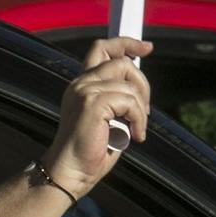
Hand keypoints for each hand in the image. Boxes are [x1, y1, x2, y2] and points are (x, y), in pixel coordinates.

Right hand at [40, 36, 152, 196]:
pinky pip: (129, 102)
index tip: (146, 48)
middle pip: (123, 63)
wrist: (70, 173)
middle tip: (144, 112)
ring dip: (141, 110)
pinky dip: (138, 120)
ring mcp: (84, 91)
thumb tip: (139, 87)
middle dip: (143, 85)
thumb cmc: (89, 153)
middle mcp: (81, 83)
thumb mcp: (108, 118)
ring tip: (137, 130)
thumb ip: (117, 98)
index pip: (102, 48)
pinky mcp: (92, 103)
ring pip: (130, 85)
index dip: (126, 43)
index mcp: (82, 84)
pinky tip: (135, 136)